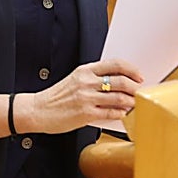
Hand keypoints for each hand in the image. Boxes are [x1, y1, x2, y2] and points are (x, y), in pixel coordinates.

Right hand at [18, 59, 143, 134]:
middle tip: (139, 92)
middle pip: (121, 81)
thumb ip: (93, 79)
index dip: (131, 70)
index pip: (115, 64)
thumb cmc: (56, 97)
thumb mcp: (74, 80)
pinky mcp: (86, 114)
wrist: (38, 110)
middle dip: (135, 88)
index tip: (138, 76)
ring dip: (130, 102)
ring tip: (133, 104)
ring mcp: (86, 98)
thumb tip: (117, 83)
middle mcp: (86, 82)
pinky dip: (120, 113)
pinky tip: (122, 113)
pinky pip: (111, 113)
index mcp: (84, 70)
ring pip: (119, 98)